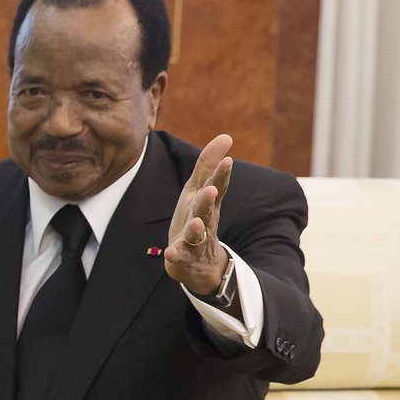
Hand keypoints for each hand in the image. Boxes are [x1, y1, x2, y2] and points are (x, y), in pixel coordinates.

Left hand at [165, 133, 232, 296]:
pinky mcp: (183, 258)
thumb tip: (226, 136)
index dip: (221, 175)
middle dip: (208, 200)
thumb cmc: (197, 218)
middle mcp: (204, 221)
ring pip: (197, 235)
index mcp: (207, 204)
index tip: (228, 160)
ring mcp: (195, 241)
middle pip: (206, 210)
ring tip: (195, 223)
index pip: (217, 188)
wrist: (198, 263)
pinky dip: (176, 255)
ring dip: (196, 229)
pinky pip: (180, 257)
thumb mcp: (200, 190)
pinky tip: (170, 253)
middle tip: (211, 190)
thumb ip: (208, 165)